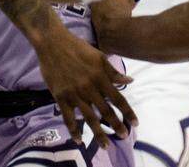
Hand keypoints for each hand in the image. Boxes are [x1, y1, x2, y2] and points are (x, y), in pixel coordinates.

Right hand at [34, 33, 136, 147]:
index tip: (135, 123)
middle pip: (105, 111)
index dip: (127, 112)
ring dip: (98, 133)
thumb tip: (130, 81)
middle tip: (123, 137)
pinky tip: (79, 140)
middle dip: (116, 126)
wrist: (53, 43)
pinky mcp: (61, 97)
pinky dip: (74, 130)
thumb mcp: (99, 56)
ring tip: (105, 145)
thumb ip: (113, 72)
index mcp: (100, 77)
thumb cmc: (78, 47)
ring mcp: (74, 94)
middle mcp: (89, 88)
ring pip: (89, 118)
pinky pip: (68, 117)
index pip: (118, 99)